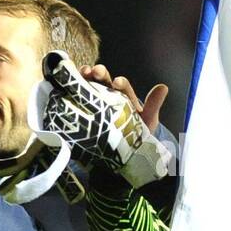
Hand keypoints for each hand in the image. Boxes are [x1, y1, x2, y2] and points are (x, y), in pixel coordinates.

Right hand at [39, 52, 172, 187]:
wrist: (120, 159)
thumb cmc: (135, 136)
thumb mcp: (147, 122)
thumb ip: (153, 106)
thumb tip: (164, 86)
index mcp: (125, 97)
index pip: (122, 87)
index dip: (120, 83)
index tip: (118, 83)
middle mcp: (109, 96)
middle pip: (104, 82)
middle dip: (100, 74)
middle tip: (96, 71)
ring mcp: (95, 104)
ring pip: (89, 87)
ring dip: (85, 78)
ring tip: (82, 73)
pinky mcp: (84, 113)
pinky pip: (77, 100)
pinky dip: (72, 91)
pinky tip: (66, 85)